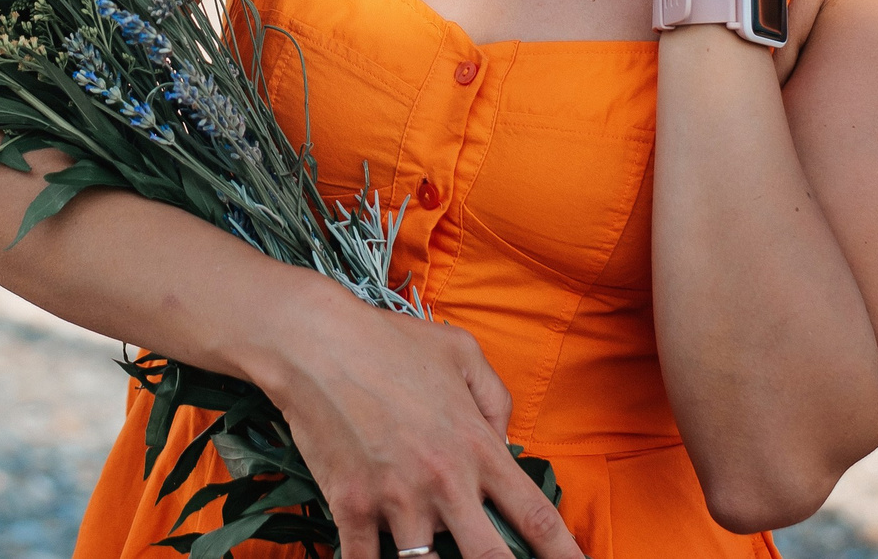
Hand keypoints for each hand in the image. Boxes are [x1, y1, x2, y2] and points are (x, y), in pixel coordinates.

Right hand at [246, 280, 586, 558]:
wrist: (313, 341)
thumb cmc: (388, 341)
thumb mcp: (460, 351)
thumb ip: (497, 399)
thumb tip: (506, 441)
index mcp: (477, 447)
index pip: (535, 516)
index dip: (564, 554)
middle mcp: (445, 482)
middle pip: (491, 558)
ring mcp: (397, 498)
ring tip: (430, 554)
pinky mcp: (351, 506)